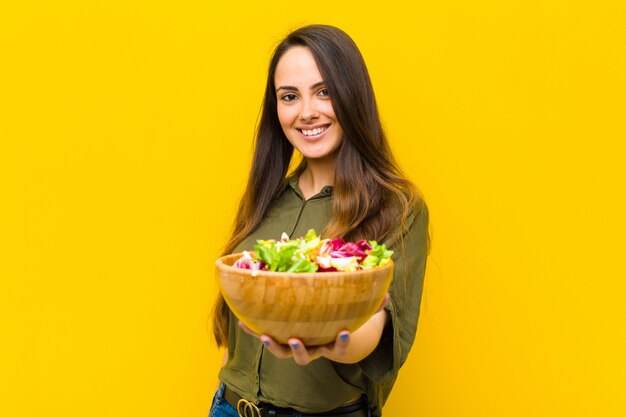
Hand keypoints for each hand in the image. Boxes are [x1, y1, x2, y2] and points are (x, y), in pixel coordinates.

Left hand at [238, 293, 389, 365]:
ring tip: (266, 335)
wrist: (325, 332)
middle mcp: (312, 348)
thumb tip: (387, 292)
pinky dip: (254, 330)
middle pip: (304, 357)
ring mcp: (296, 345)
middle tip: (296, 340)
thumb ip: (372, 304)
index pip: (339, 346)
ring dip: (273, 346)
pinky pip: (266, 337)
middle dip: (299, 351)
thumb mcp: (357, 312)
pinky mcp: (281, 338)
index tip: (345, 331)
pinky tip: (242, 322)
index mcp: (330, 341)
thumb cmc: (342, 318)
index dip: (343, 342)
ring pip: (283, 353)